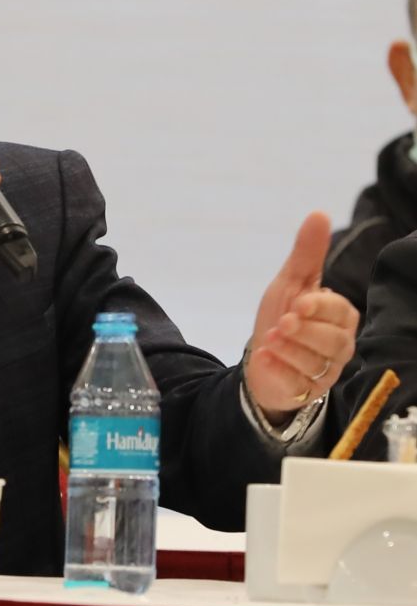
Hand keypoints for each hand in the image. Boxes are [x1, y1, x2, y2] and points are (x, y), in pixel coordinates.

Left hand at [245, 211, 358, 421]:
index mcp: (339, 318)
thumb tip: (319, 213)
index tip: (298, 302)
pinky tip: (265, 359)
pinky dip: (279, 371)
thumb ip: (307, 253)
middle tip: (284, 322)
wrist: (263, 354)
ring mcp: (324, 372)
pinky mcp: (305, 392)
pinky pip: (297, 386)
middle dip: (305, 331)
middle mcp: (339, 347)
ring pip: (317, 365)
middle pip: (333, 342)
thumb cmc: (283, 315)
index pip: (341, 313)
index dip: (320, 308)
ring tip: (271, 339)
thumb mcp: (291, 282)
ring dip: (289, 350)